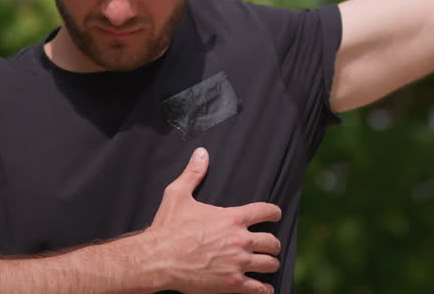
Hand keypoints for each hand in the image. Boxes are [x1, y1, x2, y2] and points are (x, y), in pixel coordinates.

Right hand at [144, 148, 281, 293]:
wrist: (158, 259)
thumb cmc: (167, 228)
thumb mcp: (178, 195)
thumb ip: (193, 173)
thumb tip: (201, 153)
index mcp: (232, 218)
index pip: (266, 211)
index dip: (274, 212)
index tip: (275, 215)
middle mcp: (240, 240)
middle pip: (271, 241)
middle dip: (272, 243)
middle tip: (270, 245)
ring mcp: (238, 263)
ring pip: (269, 264)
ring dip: (270, 263)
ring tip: (268, 264)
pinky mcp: (232, 283)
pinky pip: (258, 288)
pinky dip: (264, 289)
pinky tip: (264, 289)